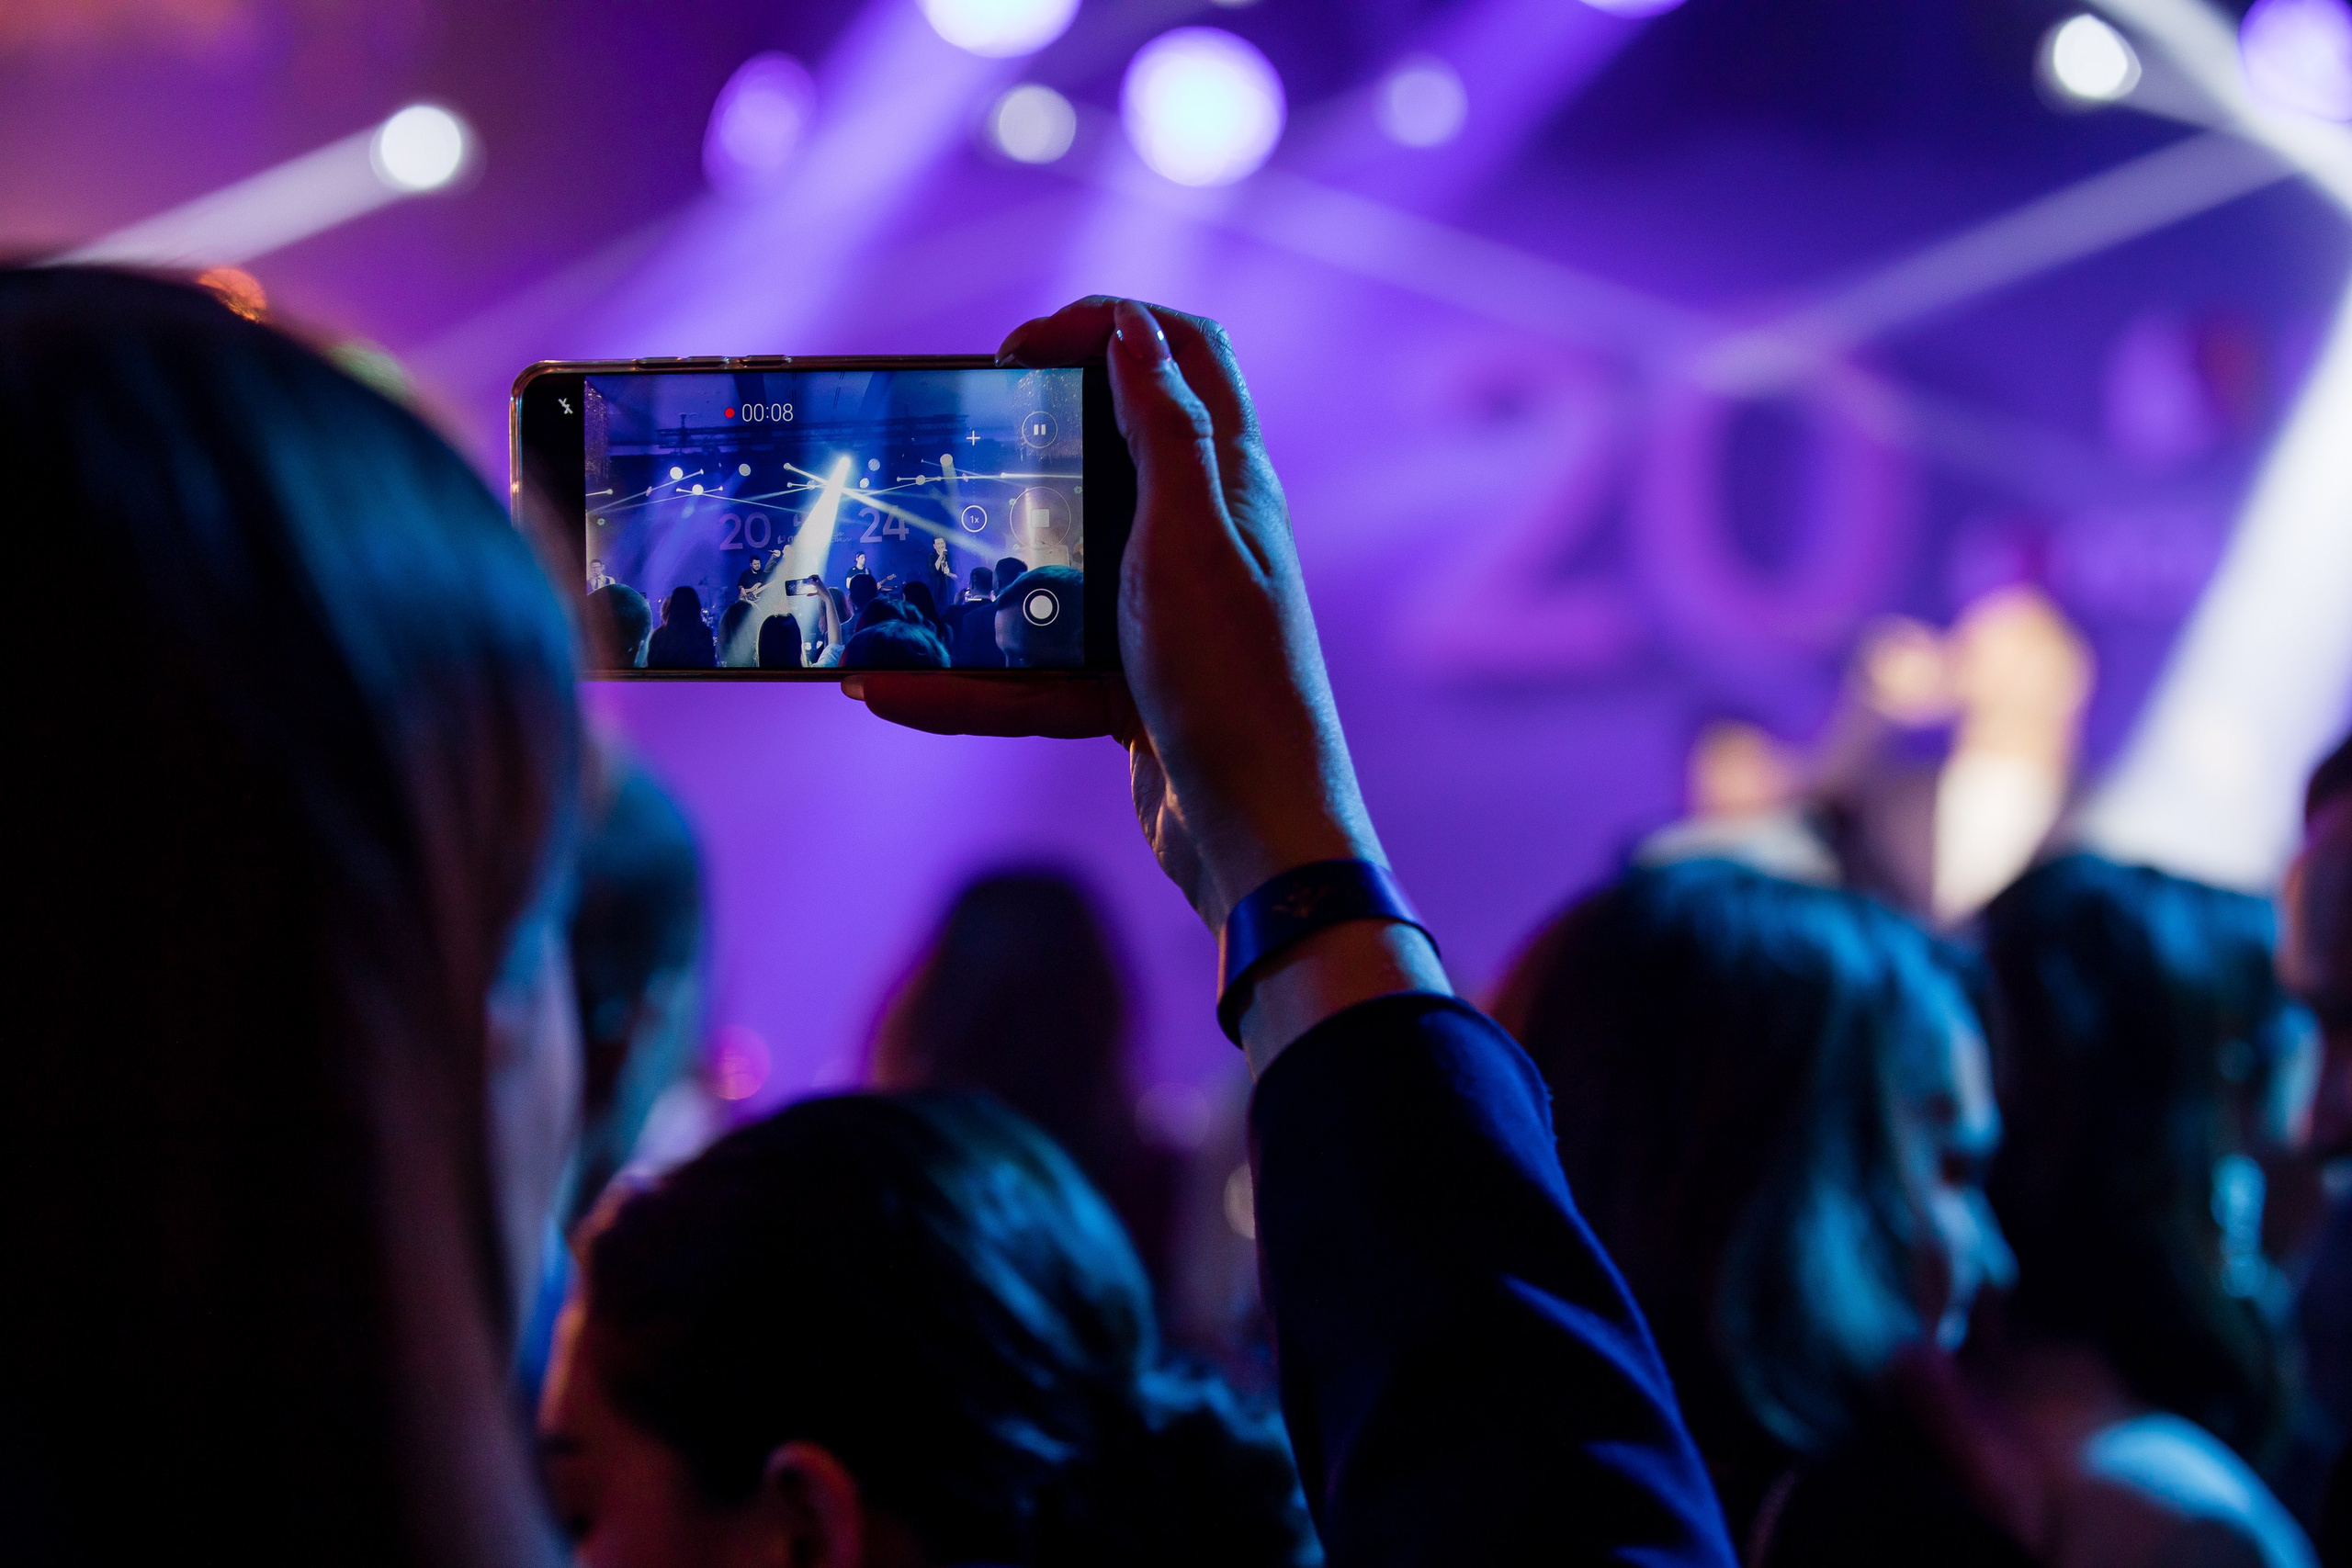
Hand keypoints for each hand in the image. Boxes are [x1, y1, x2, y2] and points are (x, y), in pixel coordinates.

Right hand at [845, 298, 1445, 1064]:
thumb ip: (1164, 434)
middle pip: (1114, 447)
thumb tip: (1135, 331)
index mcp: (1228, 484)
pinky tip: (888, 695)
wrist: (1259, 839)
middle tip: (964, 433)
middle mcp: (1201, 538)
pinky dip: (969, 685)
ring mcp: (1163, 617)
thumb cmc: (1233, 684)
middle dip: (1033, 431)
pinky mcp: (1131, 687)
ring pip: (1058, 568)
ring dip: (980, 572)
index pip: (1183, 353)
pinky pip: (1037, 670)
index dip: (1106, 324)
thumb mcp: (1188, 543)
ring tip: (898, 567)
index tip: (1018, 351)